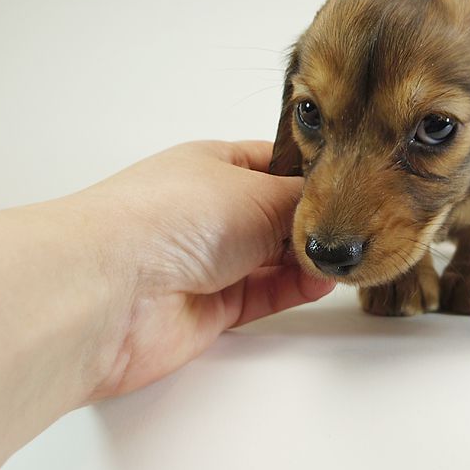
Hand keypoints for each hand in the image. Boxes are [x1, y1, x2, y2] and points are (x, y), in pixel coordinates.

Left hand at [77, 140, 334, 398]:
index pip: (271, 162)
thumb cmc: (171, 217)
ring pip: (273, 257)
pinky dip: (295, 289)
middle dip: (313, 220)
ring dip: (308, 258)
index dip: (310, 171)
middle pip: (276, 214)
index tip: (351, 180)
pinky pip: (265, 294)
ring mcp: (209, 260)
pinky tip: (321, 282)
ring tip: (345, 257)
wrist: (112, 290)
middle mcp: (210, 211)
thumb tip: (328, 209)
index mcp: (212, 166)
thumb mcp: (257, 192)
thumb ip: (301, 202)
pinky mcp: (212, 307)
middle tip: (357, 225)